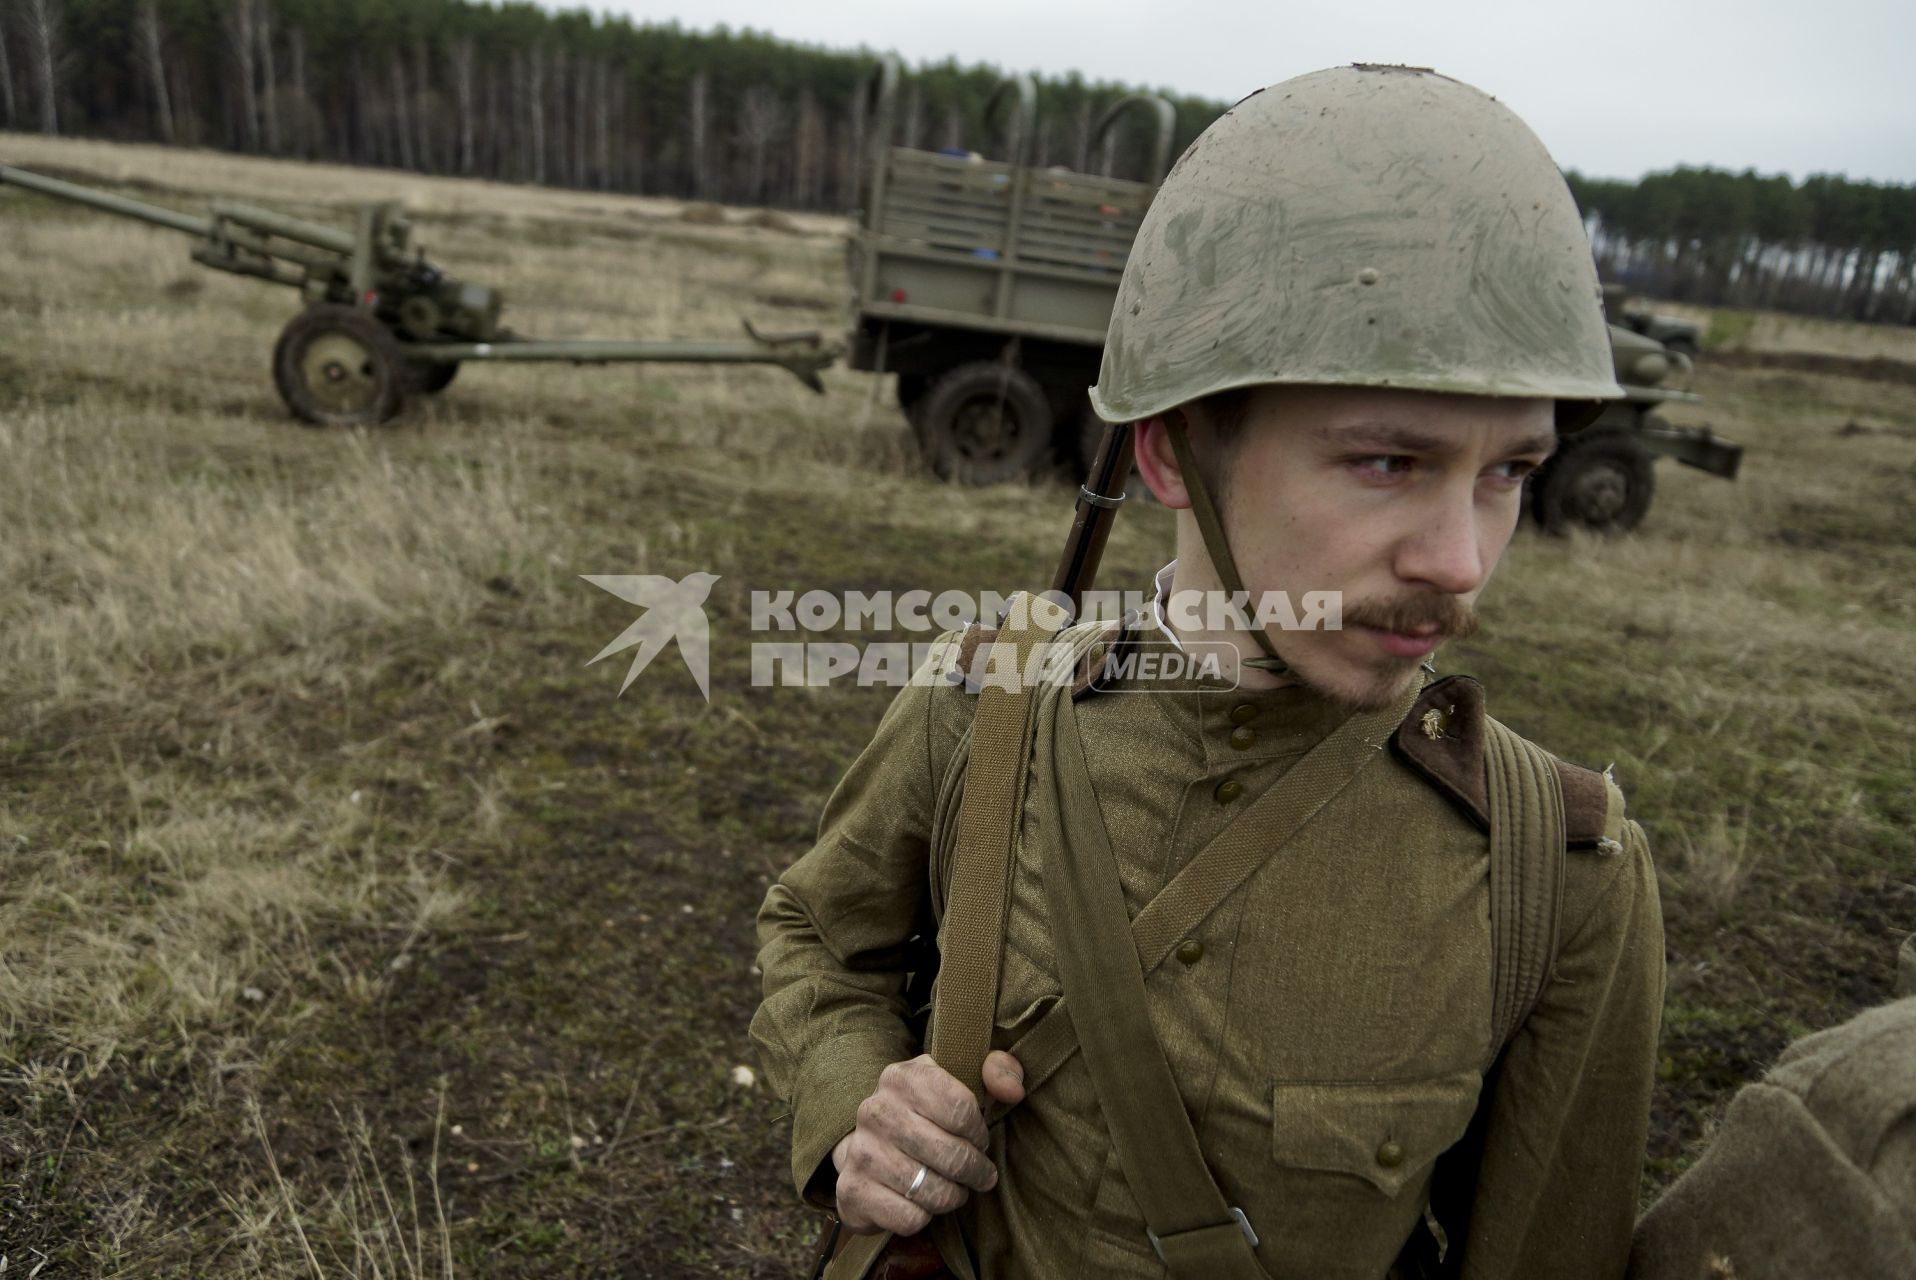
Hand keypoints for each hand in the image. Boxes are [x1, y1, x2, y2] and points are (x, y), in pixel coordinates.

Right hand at [831, 1050, 1025, 1235]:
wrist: (864, 1146)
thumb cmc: (924, 1114)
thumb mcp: (958, 1080)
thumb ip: (997, 1070)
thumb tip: (1013, 1090)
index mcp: (903, 1077)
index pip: (963, 1110)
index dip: (979, 1133)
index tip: (978, 1139)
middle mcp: (876, 1110)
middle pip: (952, 1155)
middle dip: (975, 1171)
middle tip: (979, 1174)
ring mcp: (860, 1152)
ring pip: (934, 1192)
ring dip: (952, 1196)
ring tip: (953, 1188)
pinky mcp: (852, 1191)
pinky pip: (910, 1218)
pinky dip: (924, 1217)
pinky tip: (921, 1202)